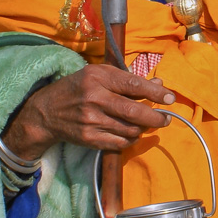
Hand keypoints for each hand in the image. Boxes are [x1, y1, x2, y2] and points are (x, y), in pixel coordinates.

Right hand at [1, 64, 176, 161]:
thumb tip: (159, 84)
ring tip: (146, 123)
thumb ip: (128, 79)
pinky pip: (120, 142)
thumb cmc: (78, 88)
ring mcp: (91, 121)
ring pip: (130, 129)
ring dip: (143, 128)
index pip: (133, 85)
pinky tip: (130, 132)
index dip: (155, 92)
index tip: (170, 98)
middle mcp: (94, 99)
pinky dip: (131, 138)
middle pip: (134, 112)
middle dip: (155, 117)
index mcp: (98, 78)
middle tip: (165, 118)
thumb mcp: (99, 75)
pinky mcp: (89, 139)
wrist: (47, 112)